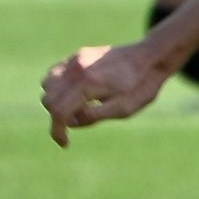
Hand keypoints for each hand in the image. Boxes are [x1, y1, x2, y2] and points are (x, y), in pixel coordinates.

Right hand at [40, 43, 172, 147]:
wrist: (151, 57)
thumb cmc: (142, 86)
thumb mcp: (124, 109)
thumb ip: (94, 116)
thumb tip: (69, 123)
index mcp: (89, 83)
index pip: (60, 111)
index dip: (57, 131)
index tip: (65, 143)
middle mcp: (77, 69)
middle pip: (49, 99)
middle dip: (58, 117)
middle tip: (78, 123)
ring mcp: (75, 59)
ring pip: (47, 85)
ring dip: (55, 100)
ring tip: (78, 107)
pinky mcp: (77, 55)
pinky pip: (55, 73)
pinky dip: (58, 87)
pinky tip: (77, 94)